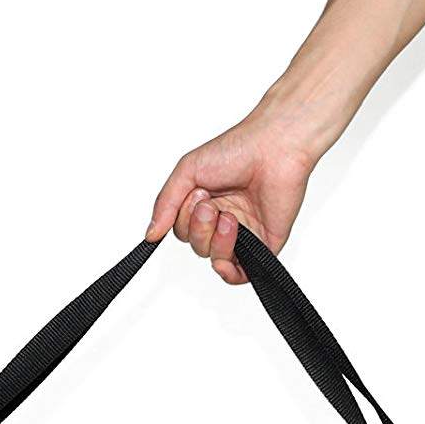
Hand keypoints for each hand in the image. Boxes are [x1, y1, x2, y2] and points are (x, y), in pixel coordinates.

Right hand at [145, 116, 317, 284]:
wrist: (273, 148)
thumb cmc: (236, 150)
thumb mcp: (187, 172)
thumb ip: (166, 204)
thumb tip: (150, 236)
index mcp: (206, 204)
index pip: (183, 231)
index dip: (184, 220)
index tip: (198, 194)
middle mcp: (224, 221)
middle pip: (197, 246)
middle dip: (199, 229)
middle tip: (210, 204)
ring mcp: (244, 236)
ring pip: (216, 260)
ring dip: (215, 241)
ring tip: (229, 217)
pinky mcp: (263, 246)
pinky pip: (239, 275)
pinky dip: (228, 269)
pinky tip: (229, 246)